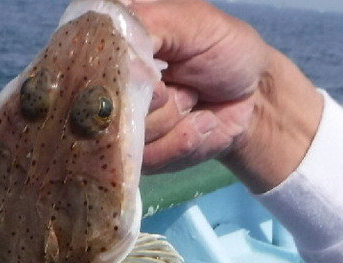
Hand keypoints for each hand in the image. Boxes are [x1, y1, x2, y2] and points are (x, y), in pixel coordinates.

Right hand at [126, 0, 323, 191]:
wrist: (254, 98)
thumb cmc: (224, 50)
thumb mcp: (192, 22)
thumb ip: (149, 25)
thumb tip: (121, 61)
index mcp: (114, 43)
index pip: (89, 64)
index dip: (120, 74)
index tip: (155, 73)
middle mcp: (111, 85)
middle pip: (108, 106)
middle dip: (157, 101)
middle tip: (183, 87)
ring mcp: (122, 124)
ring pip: (130, 135)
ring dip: (174, 120)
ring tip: (193, 101)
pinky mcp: (139, 155)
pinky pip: (149, 159)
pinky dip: (182, 141)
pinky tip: (198, 124)